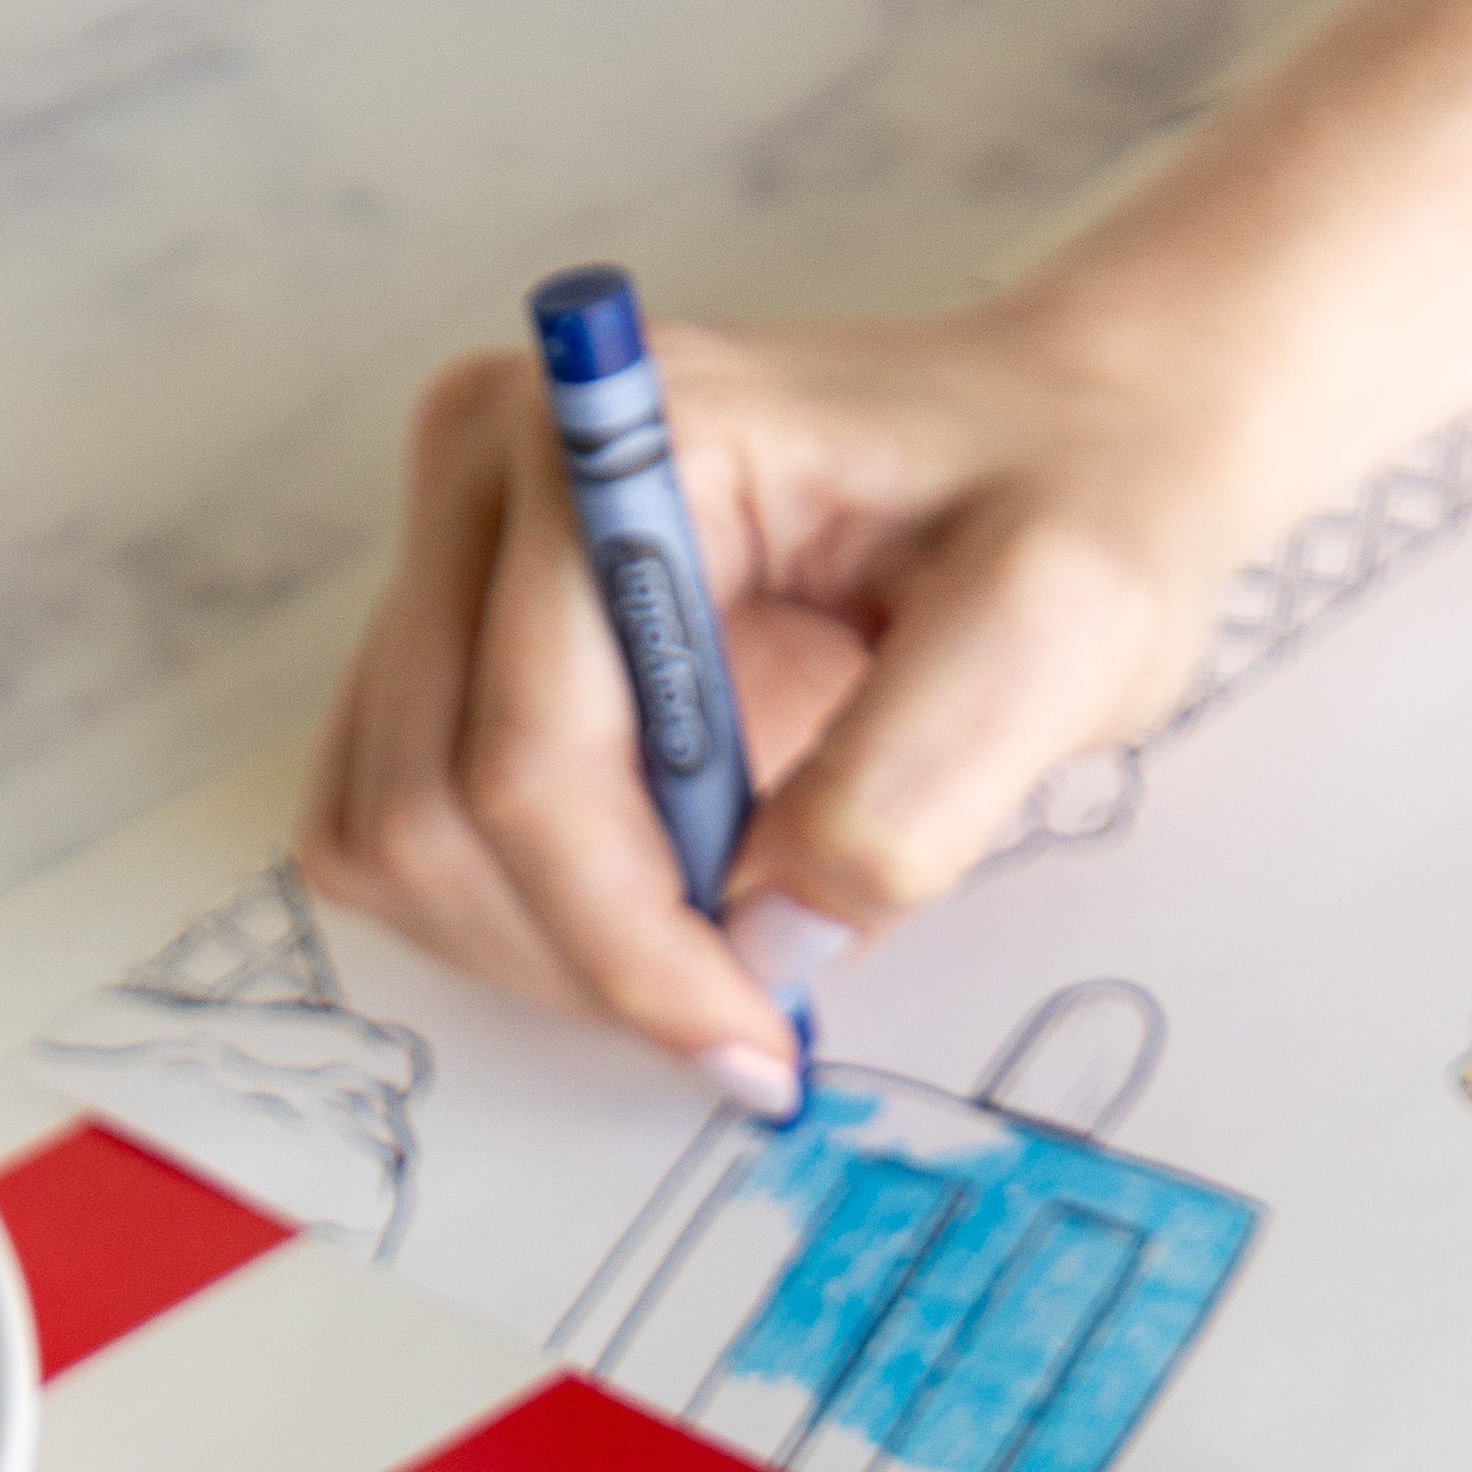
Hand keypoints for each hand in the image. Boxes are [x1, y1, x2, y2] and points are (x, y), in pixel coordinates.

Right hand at [299, 293, 1271, 1099]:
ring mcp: (458, 533)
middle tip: (749, 1017)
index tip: (760, 1045)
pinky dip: (510, 910)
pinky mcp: (456, 612)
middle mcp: (499, 454)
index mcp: (633, 425)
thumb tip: (766, 939)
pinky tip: (651, 901)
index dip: (635, 944)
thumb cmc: (1073, 497)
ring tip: (712, 950)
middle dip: (591, 957)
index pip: (538, 756)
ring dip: (542, 946)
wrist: (1067, 432)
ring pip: (397, 832)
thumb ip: (916, 785)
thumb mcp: (1063, 632)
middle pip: (436, 808)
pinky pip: (405, 821)